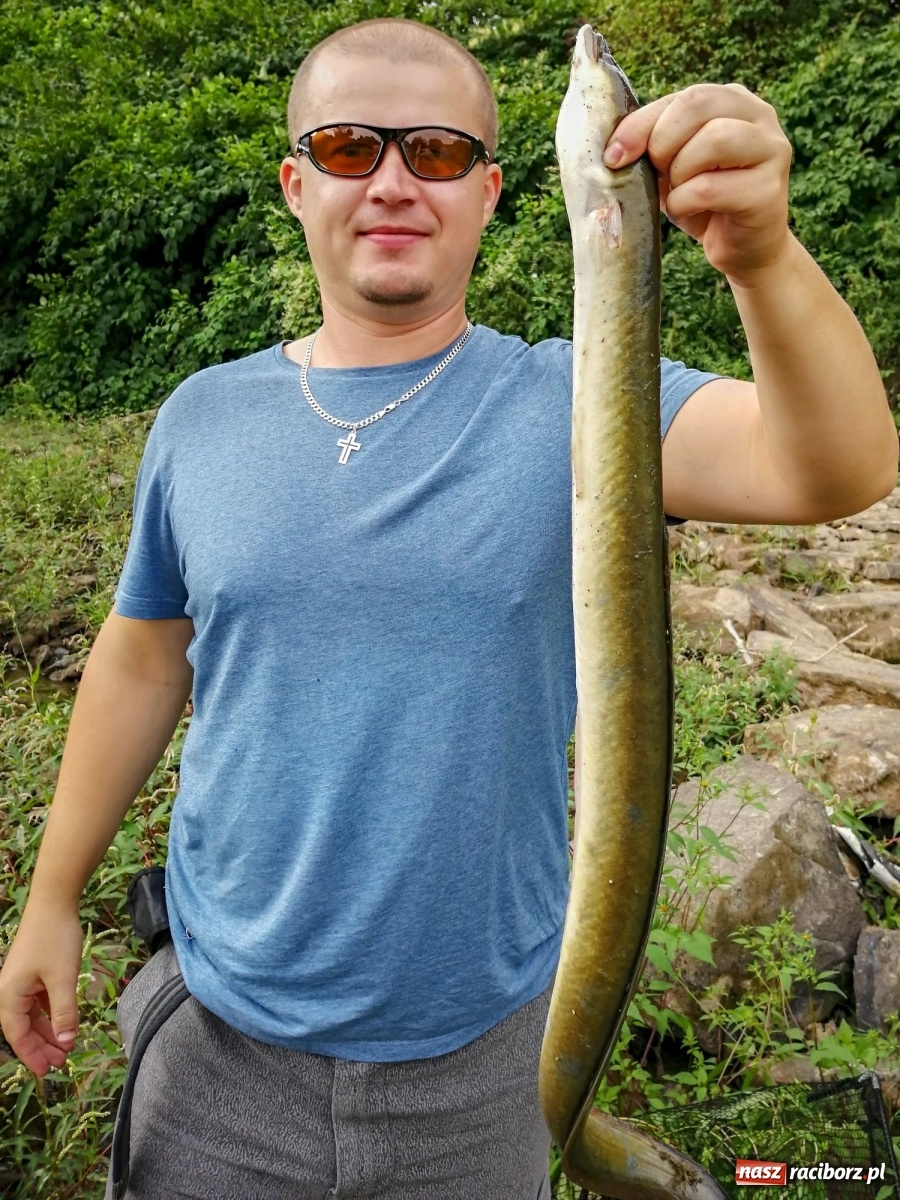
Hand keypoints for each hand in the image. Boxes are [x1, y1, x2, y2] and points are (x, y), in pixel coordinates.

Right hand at [0, 905, 82, 1075]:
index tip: (48, 1073)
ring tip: (66, 1047)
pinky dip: (50, 1014)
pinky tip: (63, 1023)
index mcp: (9, 995)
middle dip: (42, 1046)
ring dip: (48, 1031)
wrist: (54, 902)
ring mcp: (21, 981)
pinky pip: (38, 1001)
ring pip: (32, 1015)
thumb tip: (65, 1042)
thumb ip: (64, 1012)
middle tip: (62, 1063)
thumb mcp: (63, 978)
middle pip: (23, 1028)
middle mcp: (9, 991)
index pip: (18, 1035)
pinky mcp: (32, 972)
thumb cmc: (55, 939)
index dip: (32, 1055)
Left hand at [603, 83, 793, 285]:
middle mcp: (759, 115)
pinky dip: (685, 202)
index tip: (613, 156)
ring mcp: (771, 150)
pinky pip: (710, 187)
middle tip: (656, 174)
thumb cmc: (703, 202)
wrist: (743, 249)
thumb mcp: (672, 164)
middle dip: (662, 142)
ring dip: (679, 172)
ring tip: (678, 192)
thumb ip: (653, 142)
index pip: (683, 96)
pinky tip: (689, 211)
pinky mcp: (768, 190)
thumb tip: (615, 148)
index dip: (641, 124)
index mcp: (733, 100)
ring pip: (713, 139)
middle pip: (698, 104)